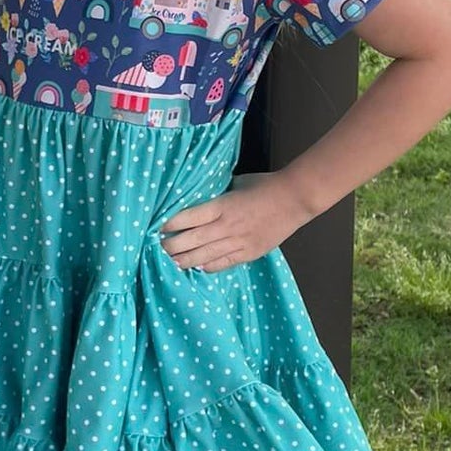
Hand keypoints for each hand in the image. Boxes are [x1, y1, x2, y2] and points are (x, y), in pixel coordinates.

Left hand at [158, 171, 314, 273]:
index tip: (156, 228)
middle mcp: (226, 226)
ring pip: (203, 256)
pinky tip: (196, 267)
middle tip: (156, 249)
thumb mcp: (236, 183)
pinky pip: (223, 263)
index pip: (186, 218)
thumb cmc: (265, 186)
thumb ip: (217, 194)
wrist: (294, 199)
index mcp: (221, 205)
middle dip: (170, 247)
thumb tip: (200, 197)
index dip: (169, 226)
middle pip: (190, 241)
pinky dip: (207, 266)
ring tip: (170, 263)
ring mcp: (238, 242)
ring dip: (184, 261)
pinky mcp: (248, 253)